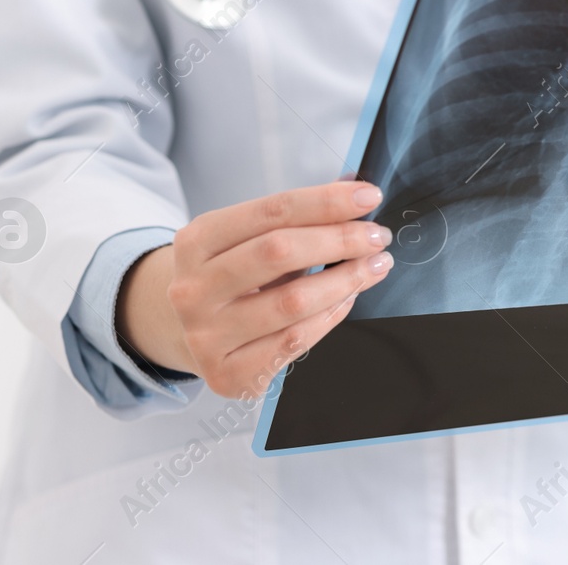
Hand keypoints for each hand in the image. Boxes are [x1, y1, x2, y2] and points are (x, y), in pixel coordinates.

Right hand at [117, 180, 393, 397]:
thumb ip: (296, 216)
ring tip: (375, 265)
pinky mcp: (227, 373)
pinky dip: (330, 316)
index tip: (368, 197)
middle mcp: (193, 288)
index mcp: (197, 241)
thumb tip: (355, 193)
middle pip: (279, 252)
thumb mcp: (247, 238)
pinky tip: (347, 299)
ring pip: (293, 301)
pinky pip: (294, 341)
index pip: (272, 210)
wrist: (189, 332)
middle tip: (377, 236)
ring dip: (346, 280)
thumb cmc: (232, 276)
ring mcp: (206, 335)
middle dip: (340, 239)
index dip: (326, 201)